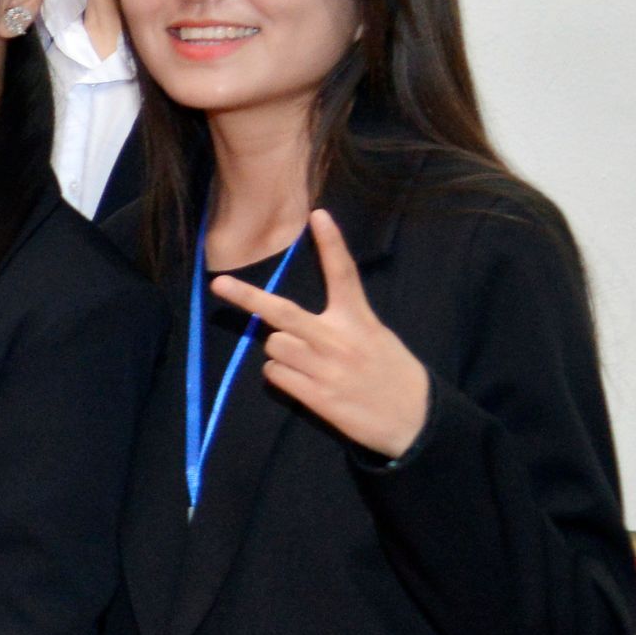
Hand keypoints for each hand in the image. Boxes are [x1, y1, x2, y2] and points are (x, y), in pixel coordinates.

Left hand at [214, 209, 432, 459]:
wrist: (416, 420)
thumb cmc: (393, 374)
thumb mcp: (377, 337)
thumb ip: (342, 324)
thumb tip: (290, 325)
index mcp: (359, 320)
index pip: (344, 274)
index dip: (331, 244)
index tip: (318, 214)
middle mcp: (339, 339)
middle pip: (282, 311)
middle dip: (246, 297)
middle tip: (219, 284)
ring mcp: (325, 368)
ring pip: (273, 345)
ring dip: (278, 351)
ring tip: (305, 363)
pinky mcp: (317, 395)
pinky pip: (274, 374)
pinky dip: (281, 376)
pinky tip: (305, 383)